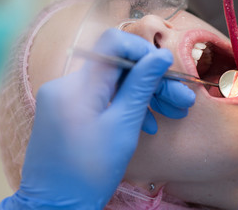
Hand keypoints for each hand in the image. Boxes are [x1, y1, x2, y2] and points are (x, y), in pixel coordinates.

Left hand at [0, 29, 194, 208]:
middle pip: (117, 67)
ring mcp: (65, 97)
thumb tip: (161, 56)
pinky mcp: (67, 109)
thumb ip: (141, 86)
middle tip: (182, 100)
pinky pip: (101, 97)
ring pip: (112, 83)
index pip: (113, 44)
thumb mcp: (123, 126)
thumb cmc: (90, 172)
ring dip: (143, 95)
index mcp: (78, 86)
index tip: (166, 68)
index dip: (143, 51)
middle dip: (152, 81)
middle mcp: (66, 84)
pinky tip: (147, 123)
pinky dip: (124, 106)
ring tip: (172, 113)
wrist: (56, 204)